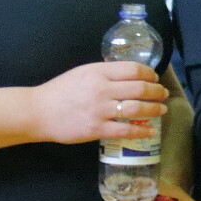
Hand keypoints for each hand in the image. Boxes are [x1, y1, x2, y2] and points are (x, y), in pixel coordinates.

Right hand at [32, 61, 166, 145]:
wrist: (37, 112)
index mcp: (98, 72)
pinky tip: (150, 131)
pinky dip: (141, 131)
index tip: (154, 78)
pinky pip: (125, 130)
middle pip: (139, 88)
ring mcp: (99, 110)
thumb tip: (131, 76)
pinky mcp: (97, 129)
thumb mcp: (82, 73)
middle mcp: (101, 89)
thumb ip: (105, 73)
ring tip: (162, 109)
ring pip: (136, 108)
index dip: (150, 74)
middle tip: (163, 94)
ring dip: (154, 109)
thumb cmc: (60, 91)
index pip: (133, 70)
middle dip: (157, 91)